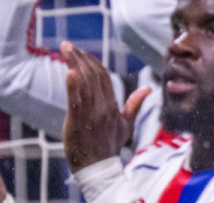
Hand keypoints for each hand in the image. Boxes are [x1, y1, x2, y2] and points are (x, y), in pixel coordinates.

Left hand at [62, 42, 149, 172]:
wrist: (99, 168)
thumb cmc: (110, 147)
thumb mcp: (126, 124)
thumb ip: (135, 104)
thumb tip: (149, 87)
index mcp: (112, 105)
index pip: (103, 76)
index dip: (92, 61)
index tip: (80, 51)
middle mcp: (103, 106)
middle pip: (93, 75)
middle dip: (80, 57)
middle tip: (67, 45)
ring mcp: (91, 114)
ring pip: (84, 83)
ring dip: (74, 64)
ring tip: (65, 49)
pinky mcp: (78, 122)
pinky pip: (76, 100)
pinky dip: (73, 85)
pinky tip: (69, 71)